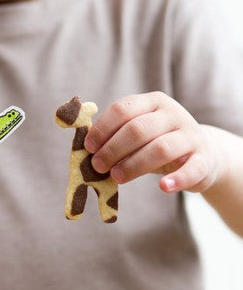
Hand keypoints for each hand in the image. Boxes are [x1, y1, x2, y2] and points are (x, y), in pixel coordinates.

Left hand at [84, 92, 219, 193]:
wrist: (203, 153)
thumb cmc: (156, 142)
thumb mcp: (138, 132)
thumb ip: (115, 135)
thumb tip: (85, 149)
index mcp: (152, 102)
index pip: (122, 109)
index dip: (102, 129)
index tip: (88, 147)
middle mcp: (172, 114)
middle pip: (138, 129)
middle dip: (113, 149)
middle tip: (98, 166)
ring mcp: (191, 135)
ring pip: (160, 148)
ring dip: (134, 165)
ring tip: (117, 177)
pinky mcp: (204, 159)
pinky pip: (191, 169)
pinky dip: (176, 180)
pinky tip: (162, 187)